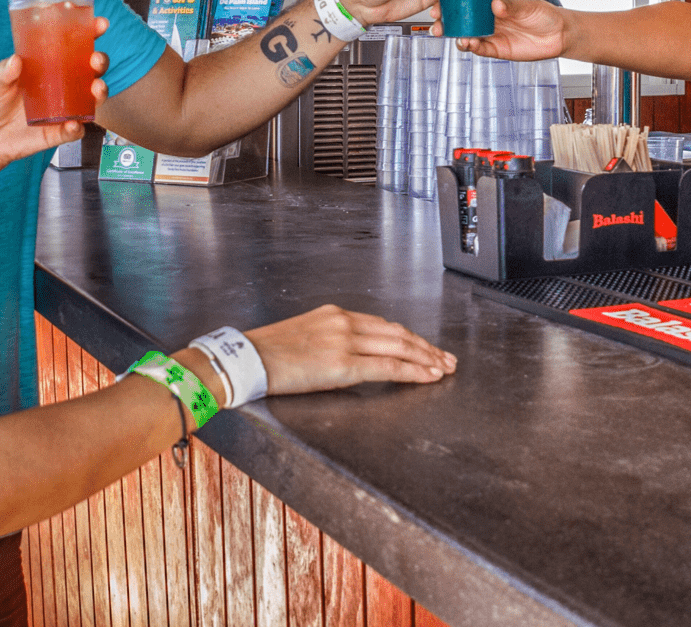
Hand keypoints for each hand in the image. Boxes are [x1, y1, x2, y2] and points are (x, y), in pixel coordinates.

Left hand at [0, 20, 109, 179]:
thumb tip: (15, 60)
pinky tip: (73, 123)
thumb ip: (2, 73)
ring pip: (93, 98)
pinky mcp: (60, 131)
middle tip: (96, 59)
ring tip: (96, 88)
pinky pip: (77, 129)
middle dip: (100, 61)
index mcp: (49, 67)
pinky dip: (78, 127)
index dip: (91, 34)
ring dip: (101, 91)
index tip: (100, 24)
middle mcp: (63, 86)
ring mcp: (65, 108)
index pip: (75, 47)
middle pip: (91, 70)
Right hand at [242, 304, 456, 391]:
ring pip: (399, 347)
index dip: (409, 337)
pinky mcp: (342, 363)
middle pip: (398, 333)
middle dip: (426, 347)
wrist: (245, 360)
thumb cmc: (267, 354)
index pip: (383, 325)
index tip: (425, 346)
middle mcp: (345, 322)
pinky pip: (387, 366)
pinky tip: (426, 376)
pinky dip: (412, 371)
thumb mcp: (305, 335)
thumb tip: (350, 356)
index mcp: (336, 314)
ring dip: (425, 358)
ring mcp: (346, 341)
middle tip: (446, 358)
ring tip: (442, 368)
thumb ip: (332, 340)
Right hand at [446, 0, 567, 60]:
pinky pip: (480, 49)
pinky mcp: (497, 49)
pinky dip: (472, 47)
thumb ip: (511, 6)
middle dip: (448, 21)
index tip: (443, 0)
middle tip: (439, 21)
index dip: (454, 1)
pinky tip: (469, 44)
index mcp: (493, 3)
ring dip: (458, 35)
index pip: (469, 1)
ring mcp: (492, 34)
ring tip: (455, 35)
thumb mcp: (528, 6)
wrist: (559, 34)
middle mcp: (489, 19)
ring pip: (468, 35)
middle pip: (463, 20)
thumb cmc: (545, 14)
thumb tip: (496, 4)